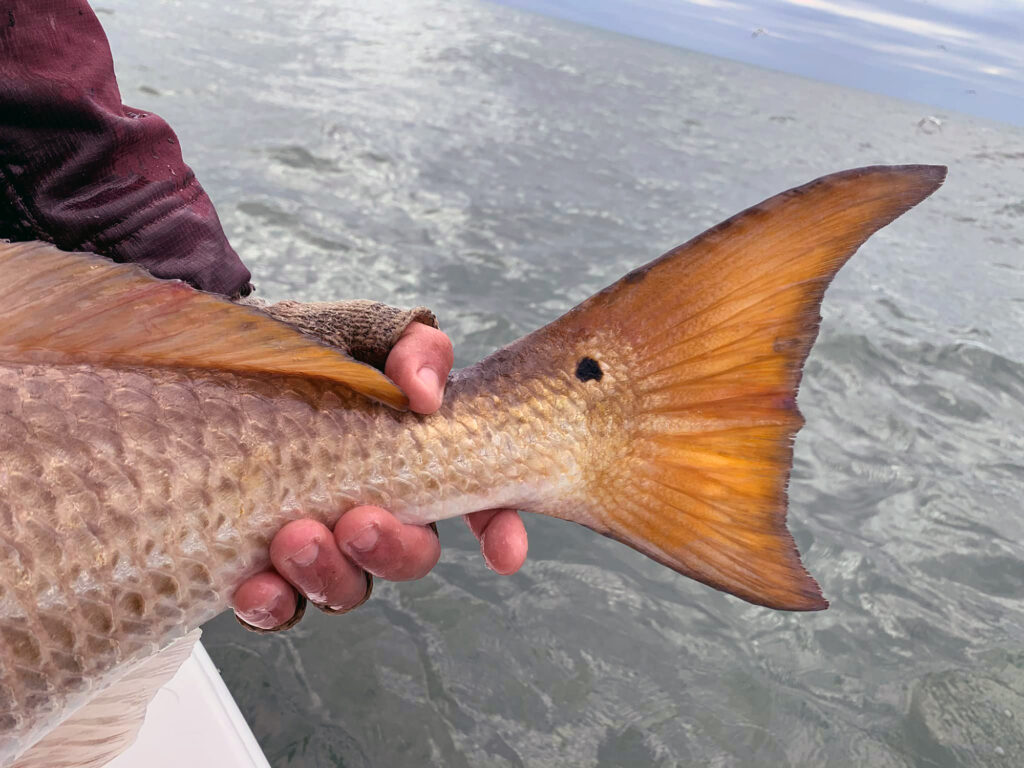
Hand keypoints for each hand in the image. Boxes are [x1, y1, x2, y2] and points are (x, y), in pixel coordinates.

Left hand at [232, 322, 529, 629]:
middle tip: (359, 522)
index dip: (500, 533)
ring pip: (348, 589)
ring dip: (331, 574)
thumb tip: (425, 394)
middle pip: (410, 557)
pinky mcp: (265, 567)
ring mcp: (323, 543)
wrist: (220, 360)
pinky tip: (255, 585)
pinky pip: (278, 607)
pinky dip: (271, 603)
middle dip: (393, 549)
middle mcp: (376, 509)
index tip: (505, 554)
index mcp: (414, 460)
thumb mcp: (364, 332)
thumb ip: (413, 349)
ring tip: (296, 537)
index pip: (478, 503)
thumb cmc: (305, 349)